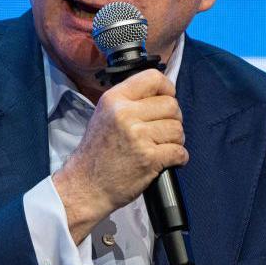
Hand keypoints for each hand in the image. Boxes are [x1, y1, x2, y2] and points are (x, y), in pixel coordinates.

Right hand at [52, 68, 186, 243]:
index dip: (167, 88)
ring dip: (175, 140)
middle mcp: (125, 114)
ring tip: (161, 147)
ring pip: (178, 129)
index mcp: (114, 99)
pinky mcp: (149, 158)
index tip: (167, 99)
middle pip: (171, 105)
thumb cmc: (96, 153)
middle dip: (173, 119)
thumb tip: (161, 95)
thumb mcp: (104, 115)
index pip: (153, 78)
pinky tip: (167, 160)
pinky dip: (179, 158)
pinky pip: (179, 151)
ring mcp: (137, 137)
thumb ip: (129, 102)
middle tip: (162, 131)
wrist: (85, 186)